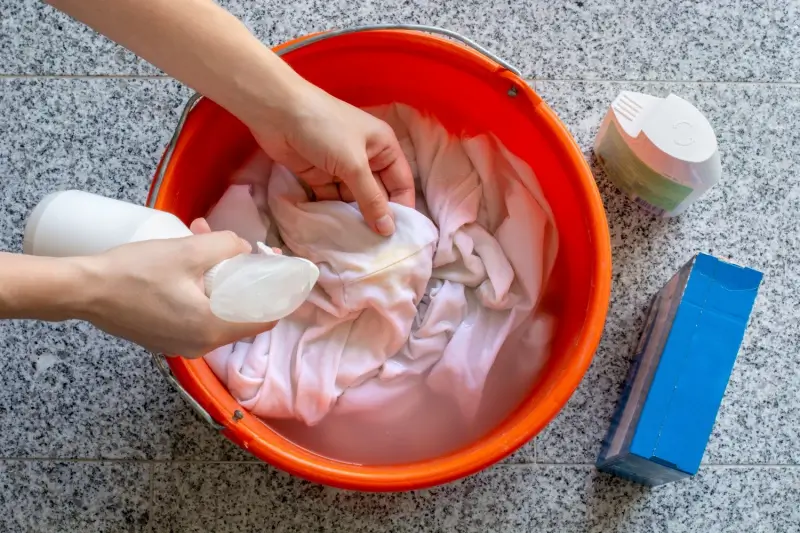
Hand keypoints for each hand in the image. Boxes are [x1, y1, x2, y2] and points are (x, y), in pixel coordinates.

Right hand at [77, 219, 275, 357]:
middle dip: (240, 277)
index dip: (275, 294)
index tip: (274, 270)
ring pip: (216, 310)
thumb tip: (245, 249)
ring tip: (202, 240)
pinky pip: (195, 314)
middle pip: (240, 313)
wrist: (82, 290)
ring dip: (216, 277)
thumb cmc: (135, 272)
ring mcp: (180, 344)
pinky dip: (198, 289)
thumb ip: (226, 246)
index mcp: (213, 330)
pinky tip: (184, 259)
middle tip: (234, 248)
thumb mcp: (188, 251)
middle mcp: (200, 346)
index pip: (264, 321)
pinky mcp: (163, 337)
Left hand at [251, 81, 414, 235]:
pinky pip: (332, 199)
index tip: (399, 237)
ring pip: (354, 199)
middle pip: (378, 194)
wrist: (277, 112)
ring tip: (358, 246)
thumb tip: (388, 230)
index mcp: (384, 147)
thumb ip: (371, 199)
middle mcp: (366, 158)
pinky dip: (333, 213)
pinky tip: (337, 233)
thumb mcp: (353, 164)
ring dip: (355, 218)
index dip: (402, 208)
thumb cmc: (325, 129)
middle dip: (377, 217)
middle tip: (378, 248)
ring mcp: (341, 168)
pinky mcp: (319, 176)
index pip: (401, 183)